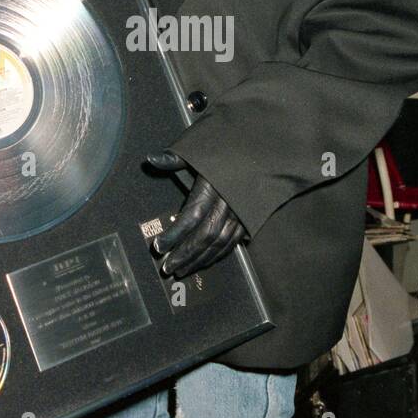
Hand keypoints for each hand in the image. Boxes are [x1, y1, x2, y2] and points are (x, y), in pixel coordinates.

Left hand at [146, 150, 246, 277]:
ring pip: (219, 243)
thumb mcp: (202, 148)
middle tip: (167, 267)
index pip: (191, 216)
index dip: (174, 234)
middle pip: (205, 235)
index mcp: (213, 185)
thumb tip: (151, 159)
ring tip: (181, 270)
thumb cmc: (229, 147)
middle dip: (185, 253)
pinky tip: (204, 262)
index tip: (158, 246)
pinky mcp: (251, 218)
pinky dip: (218, 255)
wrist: (267, 148)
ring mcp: (242, 213)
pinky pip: (233, 242)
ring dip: (200, 259)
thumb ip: (175, 159)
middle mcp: (228, 202)